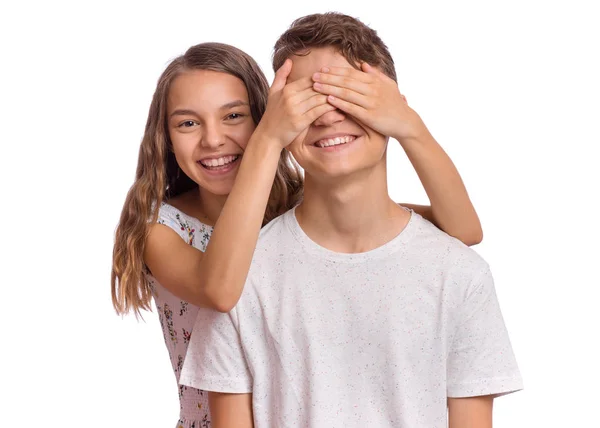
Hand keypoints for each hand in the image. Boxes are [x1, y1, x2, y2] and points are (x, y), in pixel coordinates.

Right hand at [256, 59, 336, 148]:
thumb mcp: (273, 92)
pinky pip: (318, 111)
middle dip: (331, 86)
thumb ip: (281, 76)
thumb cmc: (272, 114)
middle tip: (345, 85)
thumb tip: (289, 60)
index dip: (323, 78)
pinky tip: (337, 106)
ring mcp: (295, 109)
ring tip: (344, 95)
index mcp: (287, 89)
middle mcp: (291, 97)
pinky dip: (329, 108)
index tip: (335, 78)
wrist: (268, 136)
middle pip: (316, 88)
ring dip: (333, 96)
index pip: (310, 79)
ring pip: (319, 99)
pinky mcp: (300, 121)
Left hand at [312, 63, 427, 142]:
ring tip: (316, 86)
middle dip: (328, 78)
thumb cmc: (395, 103)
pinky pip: (351, 108)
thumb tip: (363, 64)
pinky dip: (339, 102)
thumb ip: (375, 74)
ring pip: (346, 93)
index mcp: (374, 81)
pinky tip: (328, 100)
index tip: (322, 69)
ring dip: (329, 88)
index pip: (351, 73)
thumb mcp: (388, 85)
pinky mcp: (369, 115)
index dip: (335, 71)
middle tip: (313, 76)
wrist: (405, 121)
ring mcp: (370, 102)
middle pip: (345, 81)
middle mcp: (372, 89)